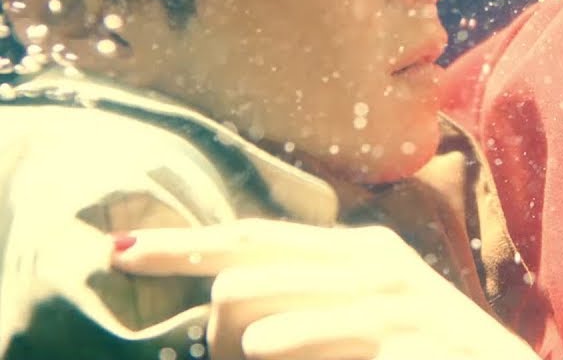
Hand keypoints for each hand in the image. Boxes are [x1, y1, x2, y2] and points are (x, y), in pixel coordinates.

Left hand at [110, 218, 539, 359]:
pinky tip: (262, 346)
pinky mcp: (417, 333)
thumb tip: (227, 293)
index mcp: (354, 252)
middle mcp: (373, 261)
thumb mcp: (358, 316)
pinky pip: (357, 332)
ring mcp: (398, 297)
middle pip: (268, 249)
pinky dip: (307, 336)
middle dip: (192, 249)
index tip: (122, 246)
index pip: (258, 238)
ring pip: (312, 287)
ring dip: (262, 307)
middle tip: (125, 253)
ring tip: (226, 324)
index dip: (190, 239)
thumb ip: (305, 298)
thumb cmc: (416, 348)